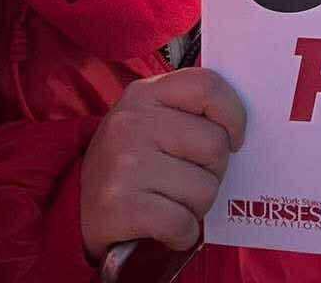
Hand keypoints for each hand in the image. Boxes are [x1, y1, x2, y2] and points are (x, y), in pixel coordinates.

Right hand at [79, 68, 246, 259]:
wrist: (78, 210)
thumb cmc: (130, 164)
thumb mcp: (151, 122)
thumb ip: (190, 113)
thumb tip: (242, 127)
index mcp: (145, 94)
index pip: (208, 86)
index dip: (233, 115)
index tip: (233, 139)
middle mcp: (132, 122)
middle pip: (215, 146)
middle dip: (212, 172)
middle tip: (185, 179)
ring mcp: (125, 163)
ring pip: (205, 189)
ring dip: (196, 206)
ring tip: (169, 201)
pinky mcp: (121, 206)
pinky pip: (183, 224)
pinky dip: (181, 234)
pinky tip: (164, 227)